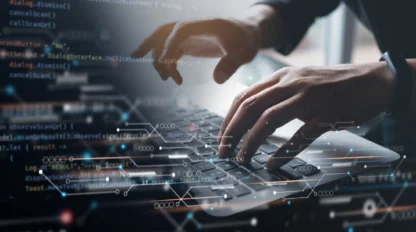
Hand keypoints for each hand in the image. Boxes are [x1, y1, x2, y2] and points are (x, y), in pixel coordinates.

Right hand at [131, 18, 259, 84]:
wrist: (248, 34)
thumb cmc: (246, 40)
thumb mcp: (245, 52)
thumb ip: (232, 64)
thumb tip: (217, 80)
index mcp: (204, 25)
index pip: (180, 31)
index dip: (170, 45)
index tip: (166, 63)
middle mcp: (192, 27)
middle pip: (164, 31)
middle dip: (149, 43)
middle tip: (135, 56)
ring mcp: (189, 35)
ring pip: (163, 41)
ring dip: (156, 55)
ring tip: (163, 78)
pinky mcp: (189, 44)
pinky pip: (171, 51)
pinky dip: (168, 63)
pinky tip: (173, 78)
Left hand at [217, 62, 395, 169]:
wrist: (370, 81)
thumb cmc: (331, 84)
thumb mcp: (298, 80)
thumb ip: (275, 92)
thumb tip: (249, 112)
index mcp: (281, 77)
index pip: (244, 97)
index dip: (228, 119)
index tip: (221, 137)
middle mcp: (291, 84)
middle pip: (251, 107)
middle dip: (232, 132)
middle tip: (224, 151)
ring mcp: (309, 99)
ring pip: (269, 120)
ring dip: (251, 141)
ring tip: (242, 158)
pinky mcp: (326, 115)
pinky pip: (300, 136)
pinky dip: (283, 152)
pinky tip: (272, 163)